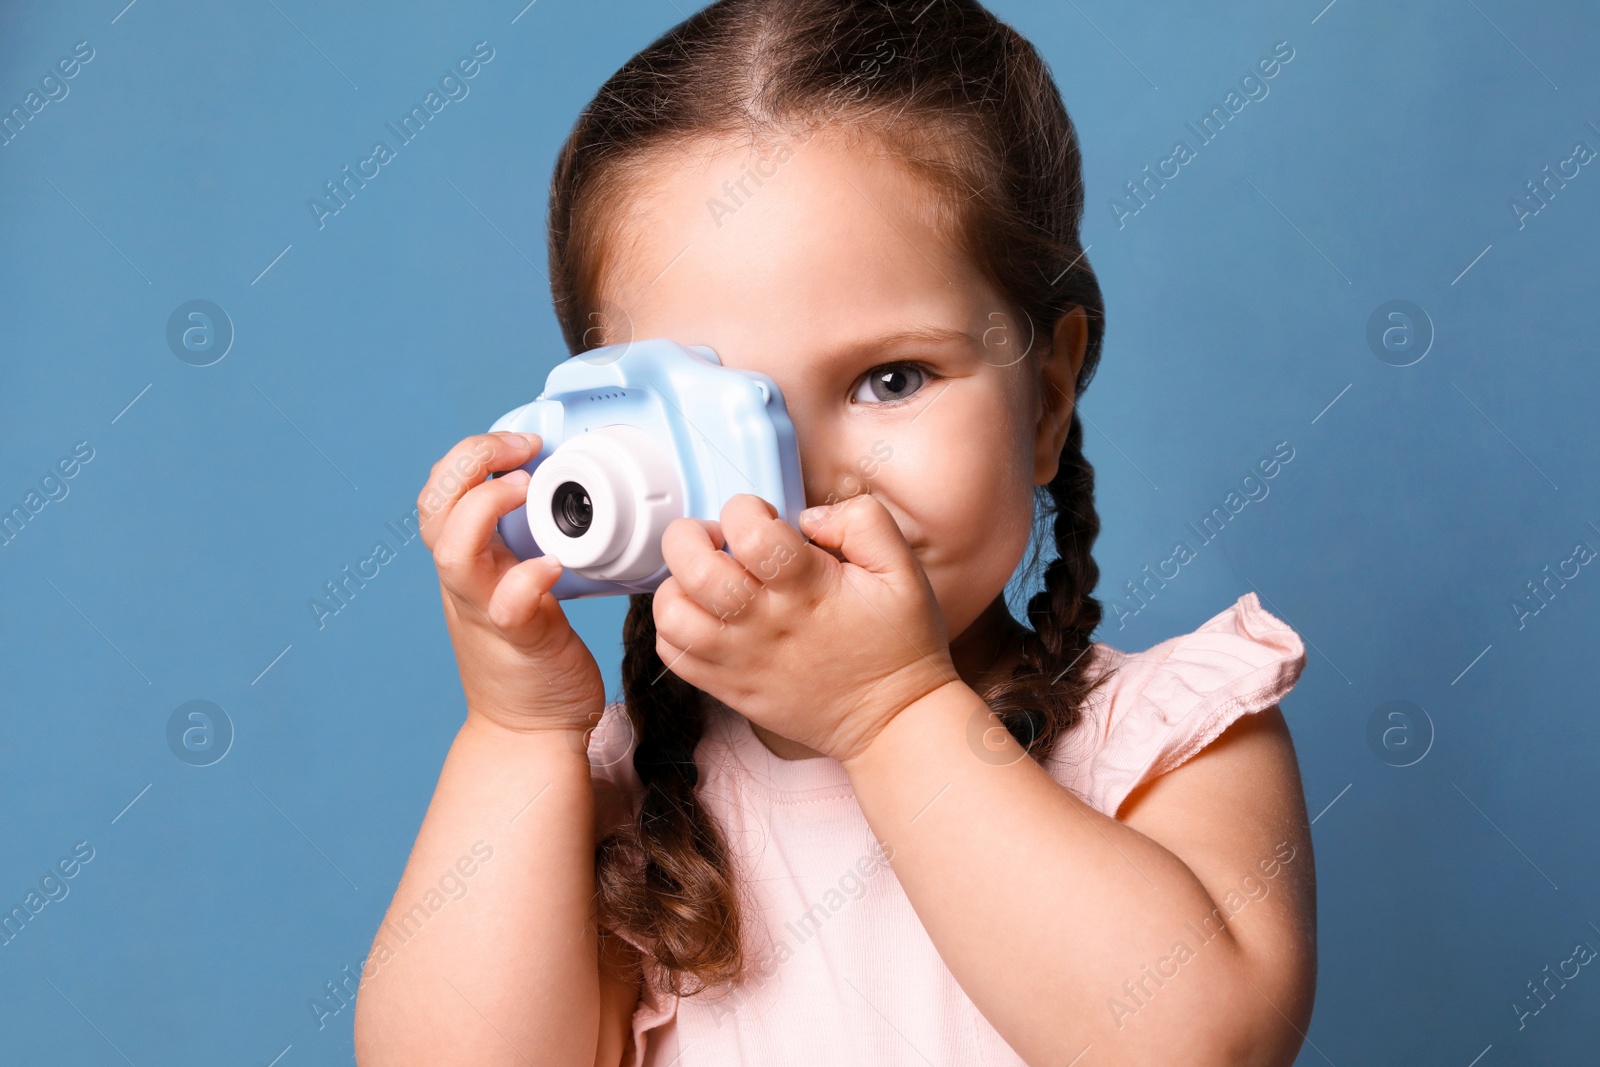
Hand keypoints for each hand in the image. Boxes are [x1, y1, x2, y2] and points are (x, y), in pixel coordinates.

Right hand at [418, 432, 606, 738]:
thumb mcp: (512, 584)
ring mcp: (484, 611)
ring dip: (486, 507)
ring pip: (453, 551)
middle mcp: (465, 582)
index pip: (440, 491)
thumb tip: (557, 498)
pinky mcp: (517, 640)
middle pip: (433, 507)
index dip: (470, 454)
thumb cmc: (530, 655)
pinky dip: (526, 578)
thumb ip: (519, 548)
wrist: (529, 730)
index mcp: (466, 562)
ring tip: (527, 489)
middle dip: (469, 461)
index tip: (521, 442)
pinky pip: (507, 604)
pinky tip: (553, 566)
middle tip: (521, 448)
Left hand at [653, 493, 956, 763]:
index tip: (762, 516)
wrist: (893, 719)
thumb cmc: (899, 642)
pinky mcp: (729, 687)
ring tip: (705, 577)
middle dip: (692, 537)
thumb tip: (809, 517)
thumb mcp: (904, 570)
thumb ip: (864, 523)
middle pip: (695, 569)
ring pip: (673, 614)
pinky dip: (674, 626)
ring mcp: (740, 659)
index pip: (749, 532)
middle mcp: (765, 624)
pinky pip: (673, 654)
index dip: (745, 509)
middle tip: (718, 539)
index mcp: (807, 588)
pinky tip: (702, 613)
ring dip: (678, 583)